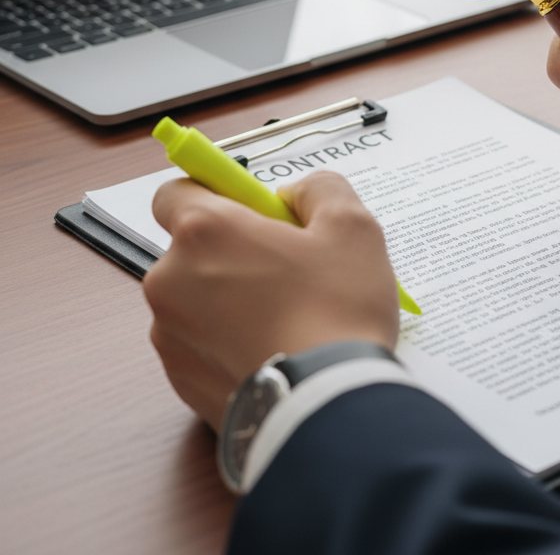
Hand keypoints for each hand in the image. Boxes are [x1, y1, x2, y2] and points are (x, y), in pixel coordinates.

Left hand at [143, 170, 398, 429]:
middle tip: (290, 268)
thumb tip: (296, 195)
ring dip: (231, 298)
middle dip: (235, 251)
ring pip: (197, 298)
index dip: (216, 195)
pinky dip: (230, 341)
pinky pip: (201, 344)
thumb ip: (321, 189)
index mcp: (204, 232)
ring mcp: (169, 336)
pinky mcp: (179, 382)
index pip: (176, 192)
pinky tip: (277, 350)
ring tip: (289, 317)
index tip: (253, 211)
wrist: (326, 407)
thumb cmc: (337, 310)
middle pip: (193, 248)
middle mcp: (170, 280)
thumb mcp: (352, 226)